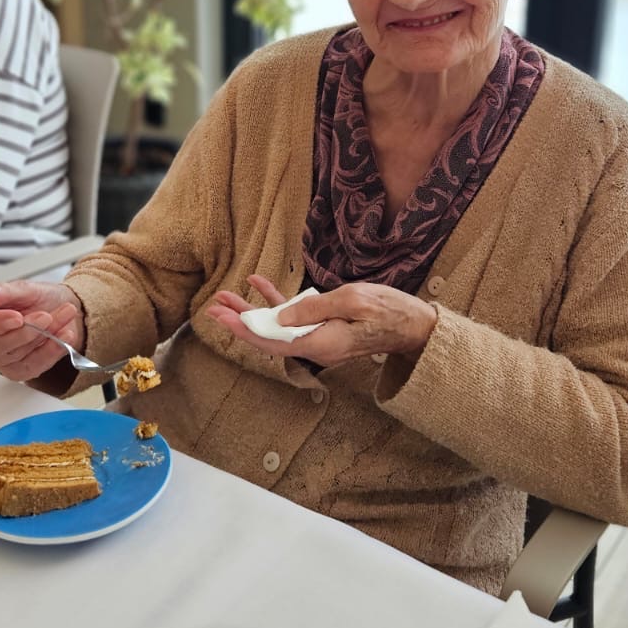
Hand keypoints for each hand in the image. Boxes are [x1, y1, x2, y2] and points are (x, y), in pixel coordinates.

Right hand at [0, 279, 84, 381]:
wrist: (59, 309)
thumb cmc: (35, 299)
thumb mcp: (22, 289)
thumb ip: (2, 292)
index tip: (17, 317)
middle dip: (28, 330)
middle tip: (47, 315)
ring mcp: (1, 360)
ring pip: (20, 354)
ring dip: (46, 334)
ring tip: (64, 314)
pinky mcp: (19, 371)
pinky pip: (35, 365)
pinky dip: (53, 349)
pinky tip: (65, 335)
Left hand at [206, 273, 436, 367]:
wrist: (414, 323)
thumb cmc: (388, 310)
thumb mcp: (352, 301)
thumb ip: (314, 309)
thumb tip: (280, 318)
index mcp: (319, 343)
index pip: (270, 342)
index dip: (242, 330)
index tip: (221, 318)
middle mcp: (315, 344)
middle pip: (267, 335)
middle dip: (239, 321)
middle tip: (213, 307)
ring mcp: (319, 335)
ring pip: (277, 325)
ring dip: (252, 309)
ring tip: (227, 295)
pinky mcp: (324, 324)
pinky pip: (294, 314)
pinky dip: (276, 299)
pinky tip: (258, 283)